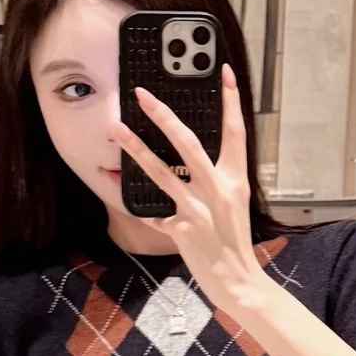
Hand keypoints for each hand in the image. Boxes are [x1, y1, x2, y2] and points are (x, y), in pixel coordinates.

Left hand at [112, 63, 266, 316]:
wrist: (239, 281)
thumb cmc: (234, 241)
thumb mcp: (234, 205)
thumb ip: (216, 180)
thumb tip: (188, 160)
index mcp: (237, 180)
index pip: (236, 132)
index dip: (231, 101)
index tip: (224, 73)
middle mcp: (220, 190)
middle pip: (190, 144)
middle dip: (164, 116)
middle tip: (142, 95)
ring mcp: (200, 210)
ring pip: (162, 172)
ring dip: (136, 148)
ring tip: (116, 129)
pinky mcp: (183, 230)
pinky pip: (153, 213)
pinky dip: (139, 207)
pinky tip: (123, 195)